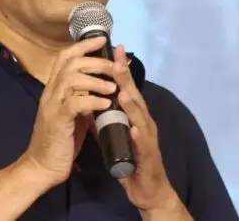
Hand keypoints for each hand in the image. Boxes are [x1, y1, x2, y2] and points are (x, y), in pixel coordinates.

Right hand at [21, 37, 118, 187]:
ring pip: (72, 79)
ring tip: (113, 86)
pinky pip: (75, 103)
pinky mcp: (58, 121)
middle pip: (71, 63)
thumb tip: (102, 83)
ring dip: (96, 80)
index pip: (65, 57)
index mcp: (55, 88)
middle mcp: (51, 92)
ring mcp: (52, 105)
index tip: (102, 40)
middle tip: (114, 66)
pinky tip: (106, 105)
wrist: (42, 166)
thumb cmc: (60, 140)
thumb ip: (83, 96)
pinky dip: (93, 101)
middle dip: (95, 61)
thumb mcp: (73, 113)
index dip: (83, 46)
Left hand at [112, 45, 187, 217]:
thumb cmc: (132, 160)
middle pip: (134, 96)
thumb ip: (105, 117)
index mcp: (134, 115)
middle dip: (126, 78)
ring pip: (140, 119)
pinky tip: (133, 130)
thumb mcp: (115, 134)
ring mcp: (147, 139)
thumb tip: (91, 99)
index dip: (119, 68)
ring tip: (123, 91)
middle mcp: (143, 122)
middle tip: (117, 58)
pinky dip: (138, 137)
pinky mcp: (147, 158)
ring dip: (132, 105)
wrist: (147, 190)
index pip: (125, 87)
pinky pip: (142, 146)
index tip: (112, 48)